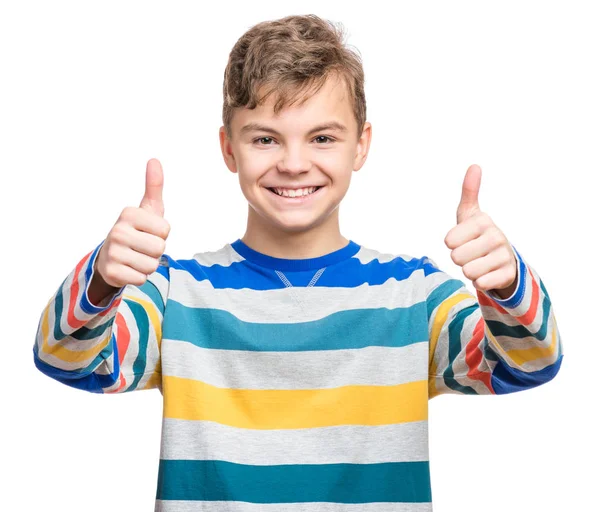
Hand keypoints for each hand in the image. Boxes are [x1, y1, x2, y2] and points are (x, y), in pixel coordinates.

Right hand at [94, 158, 170, 288]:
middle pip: (160, 249)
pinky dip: (138, 277)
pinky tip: (128, 268)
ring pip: (151, 265)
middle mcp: (117, 231)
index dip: (161, 234)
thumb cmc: (137, 230)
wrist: (111, 257)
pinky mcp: (111, 272)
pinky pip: (141, 279)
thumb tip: (154, 160)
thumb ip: (154, 186)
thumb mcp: (148, 209)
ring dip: (147, 265)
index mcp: (128, 213)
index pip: (165, 230)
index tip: (148, 232)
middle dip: (155, 252)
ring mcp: (113, 252)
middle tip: (141, 247)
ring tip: (135, 257)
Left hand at [443, 164, 516, 297]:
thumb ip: (469, 191)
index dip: (452, 244)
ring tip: (478, 262)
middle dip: (460, 259)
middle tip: (471, 253)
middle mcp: (496, 236)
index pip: (449, 241)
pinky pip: (481, 283)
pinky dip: (480, 281)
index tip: (463, 239)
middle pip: (456, 258)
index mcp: (482, 221)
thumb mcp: (470, 214)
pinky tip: (487, 273)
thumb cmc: (477, 234)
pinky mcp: (508, 274)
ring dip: (469, 271)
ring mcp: (504, 256)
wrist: (501, 257)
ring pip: (468, 272)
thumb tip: (475, 166)